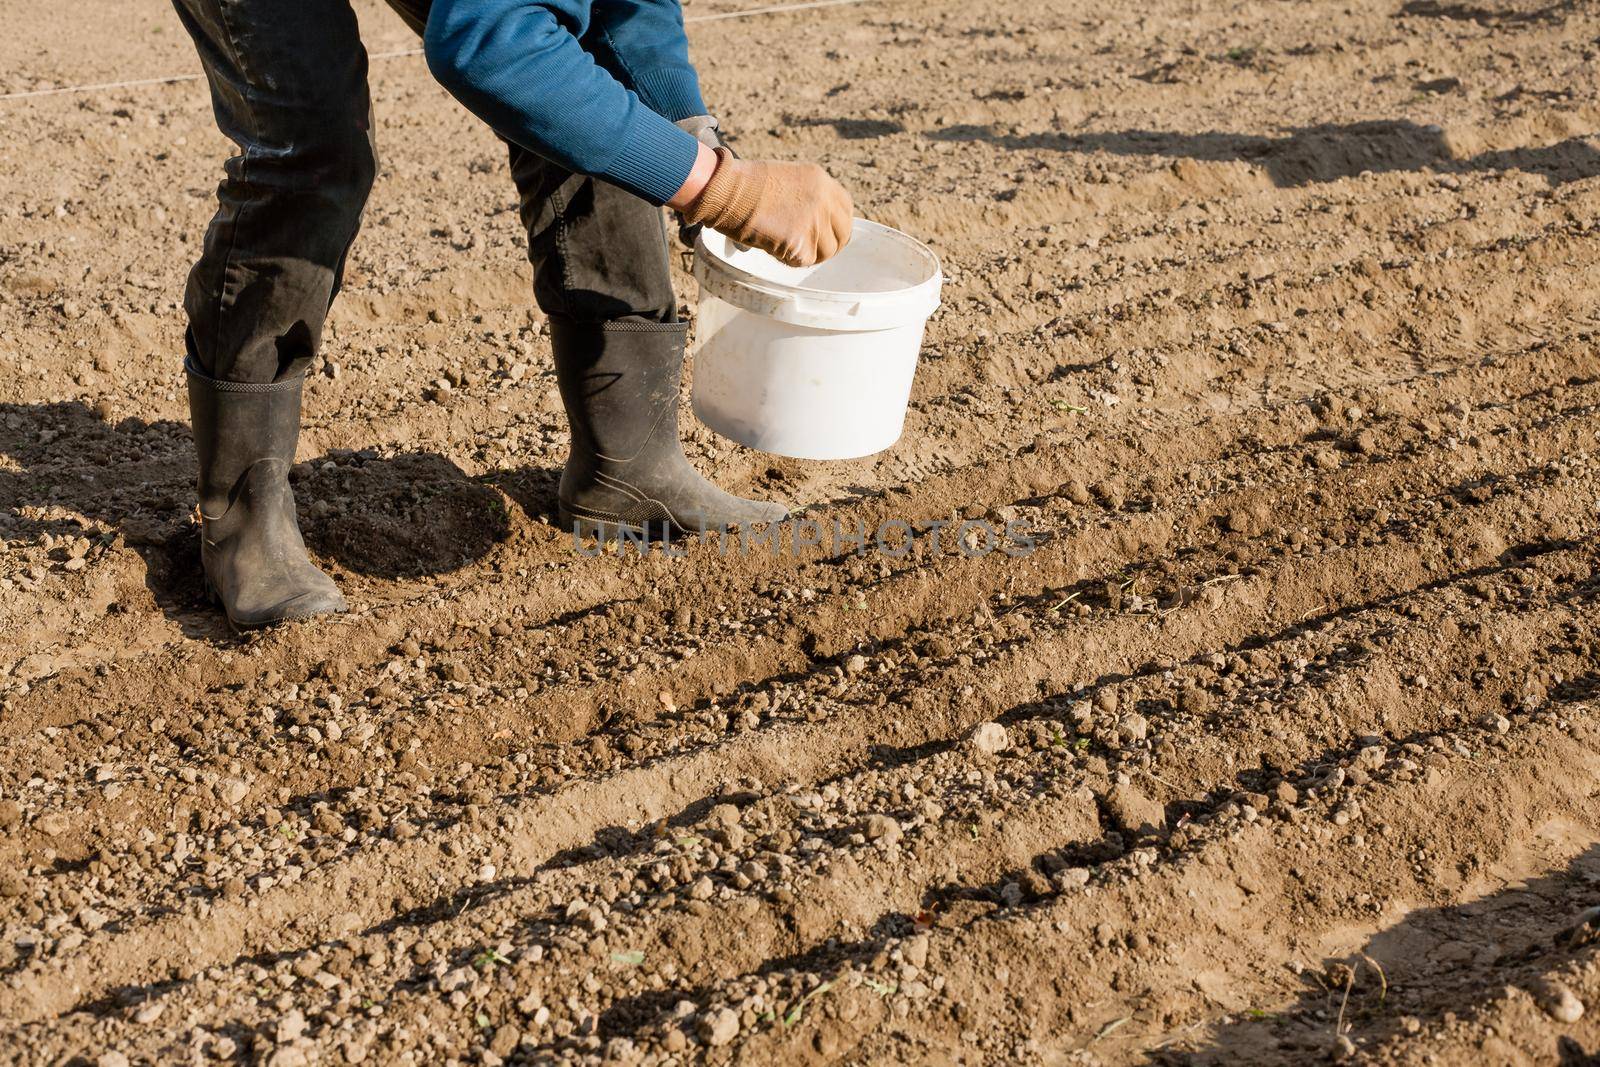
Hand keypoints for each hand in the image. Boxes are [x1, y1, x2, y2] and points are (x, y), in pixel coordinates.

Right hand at [682, 147, 853, 266]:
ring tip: (784, 246)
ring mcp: (814, 222)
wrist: (726, 189)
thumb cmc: (744, 184)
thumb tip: (810, 219)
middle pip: (842, 234)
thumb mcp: (786, 178)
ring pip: (826, 252)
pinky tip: (772, 248)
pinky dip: (789, 260)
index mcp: (821, 181)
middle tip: (810, 250)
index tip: (827, 233)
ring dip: (808, 254)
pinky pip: (804, 262)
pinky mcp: (799, 243)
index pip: (846, 208)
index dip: (838, 225)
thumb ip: (806, 196)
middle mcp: (823, 200)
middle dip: (829, 245)